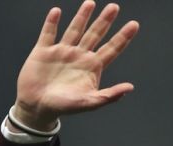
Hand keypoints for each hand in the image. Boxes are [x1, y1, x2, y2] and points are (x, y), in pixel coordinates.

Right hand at [13, 1, 138, 130]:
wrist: (38, 108)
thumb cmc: (65, 107)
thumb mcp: (90, 102)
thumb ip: (110, 95)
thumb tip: (130, 88)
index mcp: (92, 67)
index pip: (111, 48)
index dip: (123, 37)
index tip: (134, 25)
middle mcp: (79, 56)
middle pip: (95, 34)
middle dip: (105, 21)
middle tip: (114, 7)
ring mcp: (62, 52)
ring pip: (75, 30)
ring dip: (82, 16)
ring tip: (90, 3)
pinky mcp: (43, 51)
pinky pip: (48, 33)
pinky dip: (52, 22)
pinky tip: (57, 12)